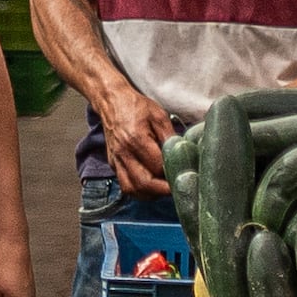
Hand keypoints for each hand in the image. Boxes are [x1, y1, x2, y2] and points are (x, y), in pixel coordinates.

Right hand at [99, 86, 177, 205]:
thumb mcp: (159, 116)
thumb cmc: (136, 106)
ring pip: (131, 189)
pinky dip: (138, 191)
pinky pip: (125, 185)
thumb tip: (183, 154)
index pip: (157, 166)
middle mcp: (123, 153)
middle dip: (162, 191)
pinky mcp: (113, 164)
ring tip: (163, 189)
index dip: (171, 173)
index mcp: (136, 139)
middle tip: (176, 190)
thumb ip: (170, 136)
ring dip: (149, 194)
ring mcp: (116, 160)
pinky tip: (150, 186)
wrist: (112, 101)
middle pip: (143, 183)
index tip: (184, 176)